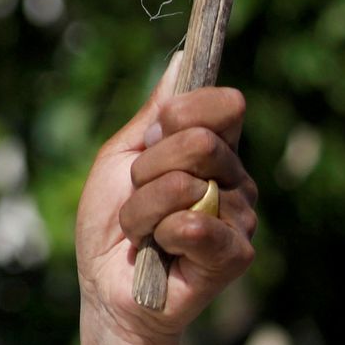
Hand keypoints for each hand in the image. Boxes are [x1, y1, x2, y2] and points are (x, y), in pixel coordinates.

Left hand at [74, 56, 257, 344]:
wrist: (105, 285)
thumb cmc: (111, 222)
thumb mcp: (119, 158)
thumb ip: (153, 114)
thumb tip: (181, 59)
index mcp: (213, 150)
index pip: (223, 104)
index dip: (186, 110)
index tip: (159, 126)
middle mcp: (235, 179)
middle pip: (200, 141)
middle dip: (147, 169)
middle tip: (138, 196)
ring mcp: (239, 217)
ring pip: (184, 184)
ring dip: (143, 209)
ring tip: (145, 231)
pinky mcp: (236, 255)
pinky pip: (193, 224)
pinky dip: (160, 234)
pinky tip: (161, 250)